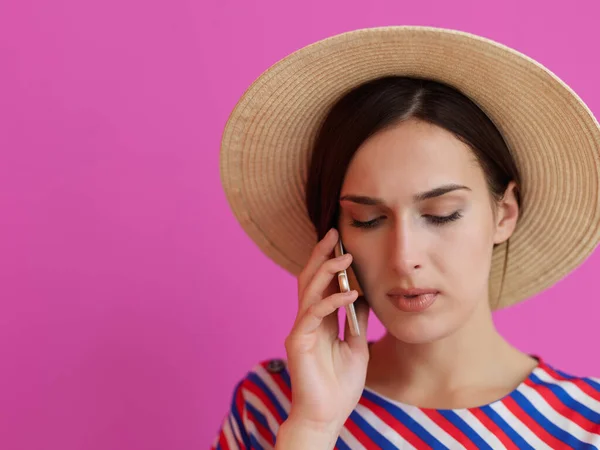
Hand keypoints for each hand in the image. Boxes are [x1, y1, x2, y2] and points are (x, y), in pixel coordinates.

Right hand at [283, 228, 369, 435]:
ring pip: (308, 290)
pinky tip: (350, 294)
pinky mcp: (298, 341)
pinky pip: (314, 314)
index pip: (321, 283)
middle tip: (334, 233)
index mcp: (319, 320)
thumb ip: (354, 319)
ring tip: (344, 256)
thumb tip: (362, 294)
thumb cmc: (339, 384)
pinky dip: (332, 301)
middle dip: (321, 255)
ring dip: (326, 271)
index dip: (328, 261)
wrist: (327, 415)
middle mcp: (306, 320)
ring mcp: (300, 329)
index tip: (341, 242)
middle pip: (309, 278)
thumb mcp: (355, 345)